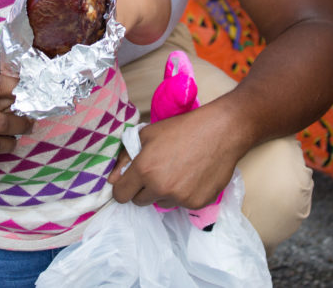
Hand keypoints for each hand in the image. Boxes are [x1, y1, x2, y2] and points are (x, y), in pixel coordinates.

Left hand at [107, 103, 244, 209]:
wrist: (220, 132)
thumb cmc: (182, 129)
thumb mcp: (147, 134)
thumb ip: (126, 157)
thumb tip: (112, 179)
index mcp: (144, 170)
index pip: (121, 195)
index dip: (123, 187)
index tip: (129, 182)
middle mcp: (160, 188)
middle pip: (139, 201)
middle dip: (143, 189)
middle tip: (156, 172)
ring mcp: (180, 198)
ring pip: (161, 203)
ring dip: (163, 192)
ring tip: (177, 171)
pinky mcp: (197, 203)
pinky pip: (182, 204)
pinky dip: (183, 194)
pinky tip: (192, 176)